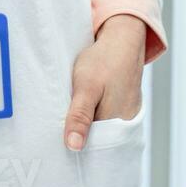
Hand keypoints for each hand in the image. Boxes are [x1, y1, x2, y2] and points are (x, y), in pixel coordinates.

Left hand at [62, 14, 146, 150]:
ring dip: (88, 126)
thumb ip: (79, 116)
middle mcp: (125, 123)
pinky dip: (96, 117)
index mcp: (116, 123)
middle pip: (98, 140)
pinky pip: (109, 119)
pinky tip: (86, 108)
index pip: (92, 147)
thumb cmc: (103, 61)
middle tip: (60, 126)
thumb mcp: (86, 87)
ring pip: (103, 129)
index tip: (57, 142)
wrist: (122, 39)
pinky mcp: (127, 106)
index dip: (74, 145)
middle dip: (80, 137)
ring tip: (71, 117)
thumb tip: (73, 147)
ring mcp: (128, 114)